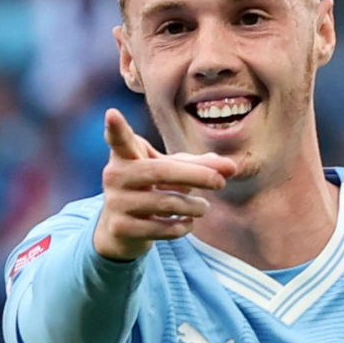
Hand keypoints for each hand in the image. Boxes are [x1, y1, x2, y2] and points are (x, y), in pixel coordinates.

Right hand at [92, 108, 236, 260]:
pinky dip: (182, 226)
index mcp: (126, 155)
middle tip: (221, 182)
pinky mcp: (121, 228)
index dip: (115, 128)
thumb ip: (200, 166)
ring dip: (194, 206)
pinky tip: (188, 223)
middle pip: (161, 172)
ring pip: (166, 203)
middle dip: (196, 176)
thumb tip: (232, 167)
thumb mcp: (171, 171)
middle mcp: (115, 175)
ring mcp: (116, 202)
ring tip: (204, 207)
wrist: (121, 228)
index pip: (119, 139)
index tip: (111, 114)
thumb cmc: (151, 189)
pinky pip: (161, 228)